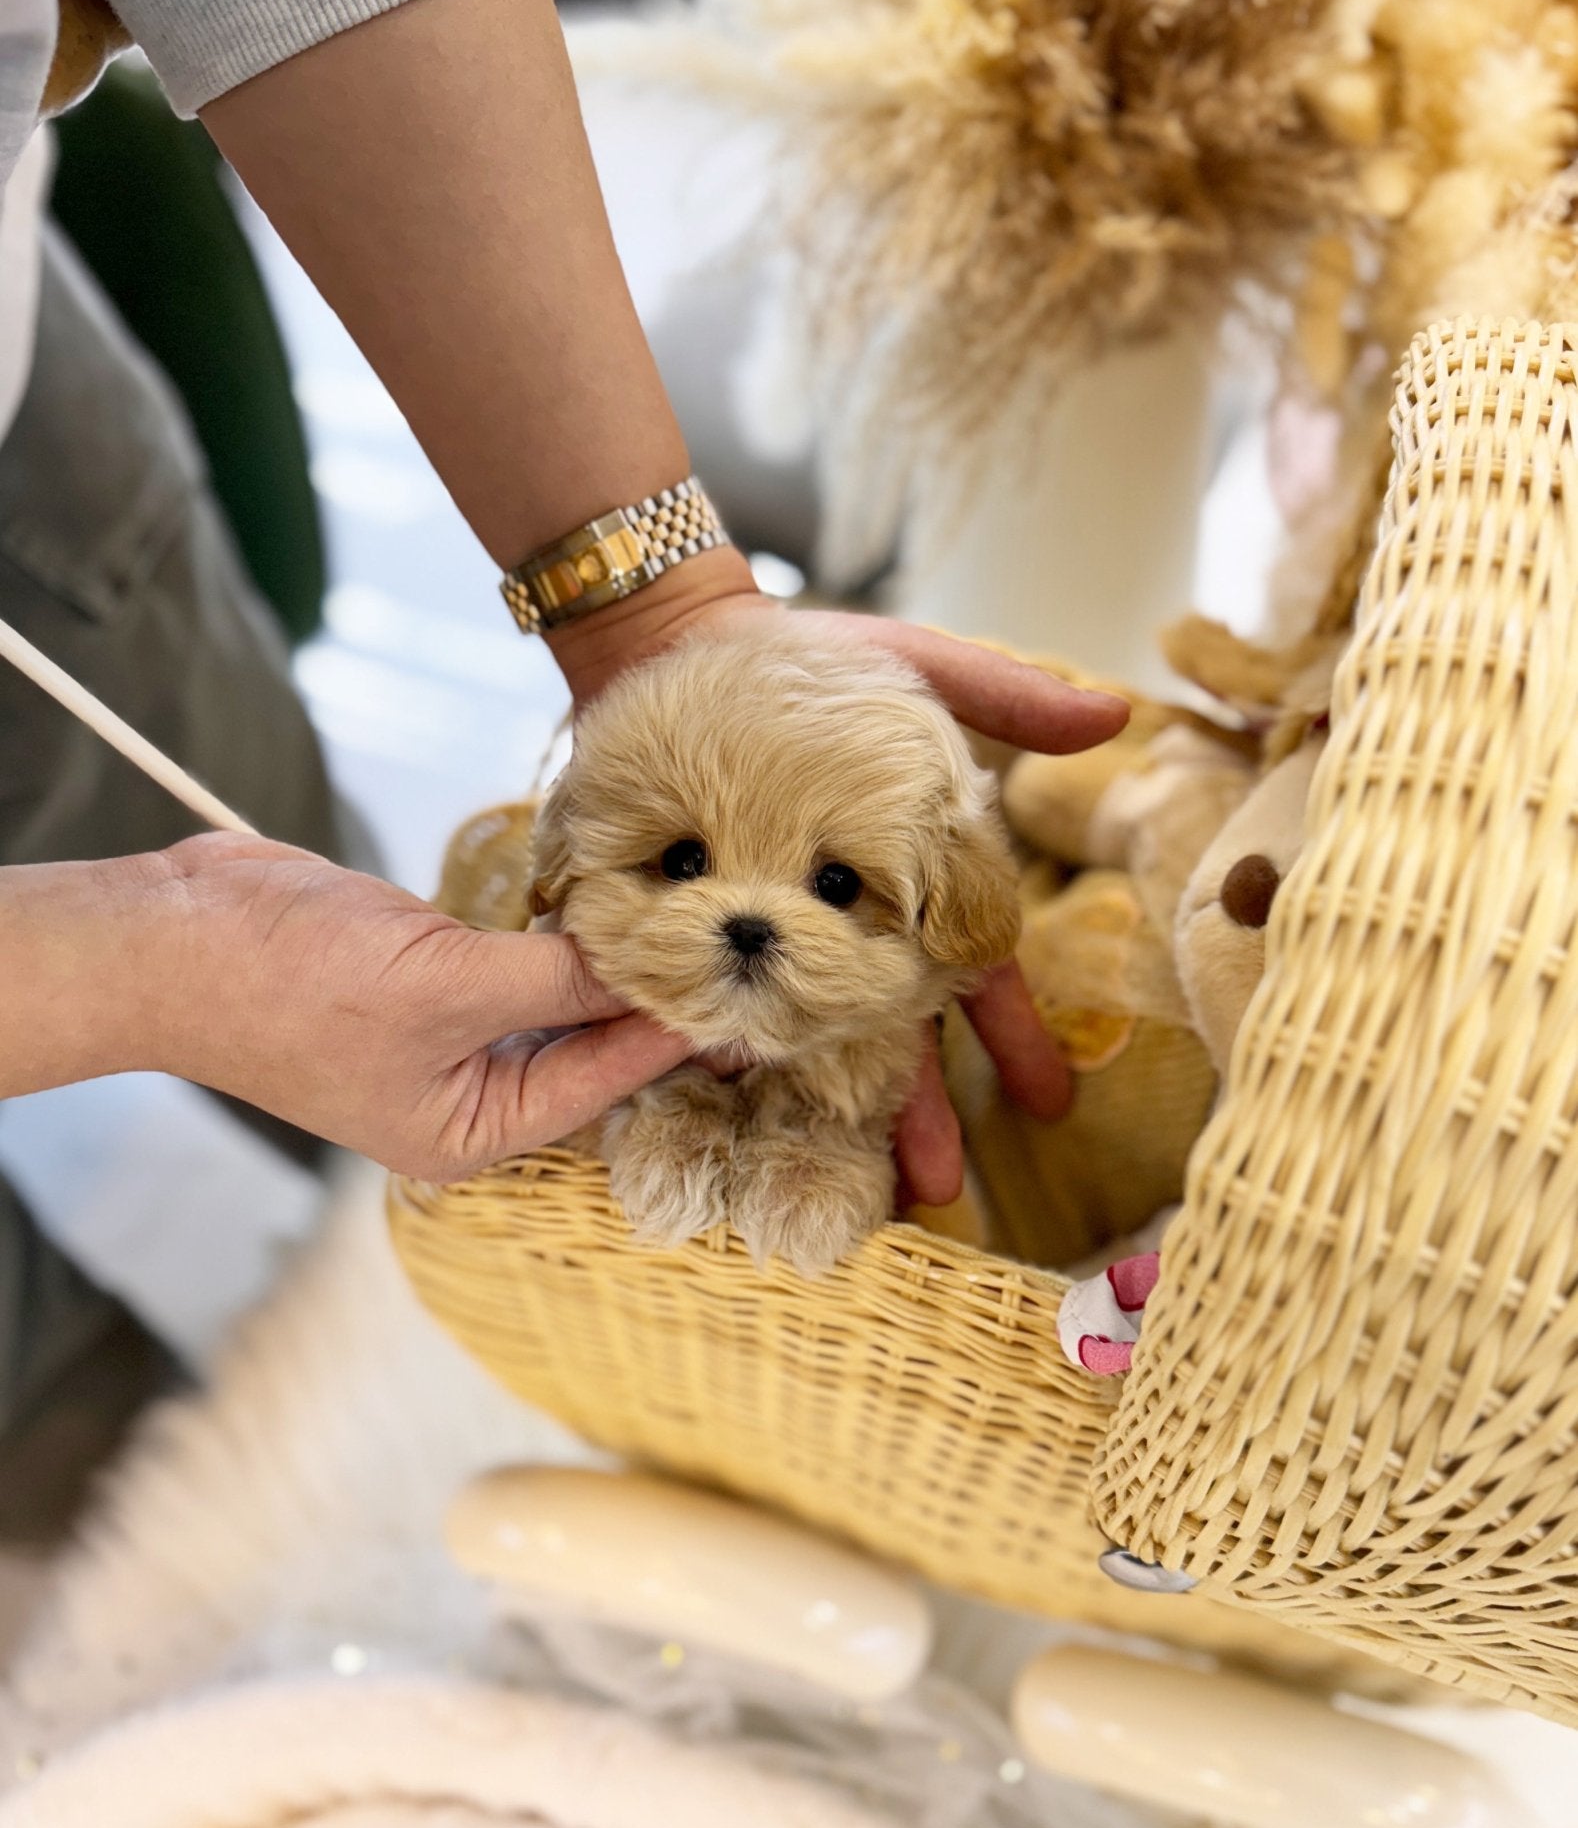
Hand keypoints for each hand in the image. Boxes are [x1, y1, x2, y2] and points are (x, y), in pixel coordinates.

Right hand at [34, 834, 689, 1181]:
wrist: (172, 934)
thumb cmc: (291, 984)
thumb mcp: (448, 984)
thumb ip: (558, 980)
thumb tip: (650, 968)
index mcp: (472, 1131)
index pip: (603, 1084)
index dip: (676, 1037)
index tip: (747, 997)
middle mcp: (468, 1094)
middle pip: (589, 1054)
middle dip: (653, 1005)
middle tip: (738, 959)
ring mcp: (447, 1034)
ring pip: (558, 1005)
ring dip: (611, 966)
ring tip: (695, 927)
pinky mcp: (429, 975)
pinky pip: (518, 962)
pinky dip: (561, 937)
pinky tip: (613, 906)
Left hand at [547, 551, 1128, 1203]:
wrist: (682, 641)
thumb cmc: (810, 660)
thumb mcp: (917, 668)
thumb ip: (1007, 696)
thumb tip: (1115, 711)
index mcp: (911, 880)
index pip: (974, 972)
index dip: (1010, 1035)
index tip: (1044, 1099)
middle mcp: (850, 922)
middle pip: (896, 1031)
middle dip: (921, 1108)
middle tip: (942, 1186)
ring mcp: (777, 932)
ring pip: (815, 1035)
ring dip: (834, 1109)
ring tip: (849, 1182)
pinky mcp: (702, 926)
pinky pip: (717, 999)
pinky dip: (731, 1053)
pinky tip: (741, 1112)